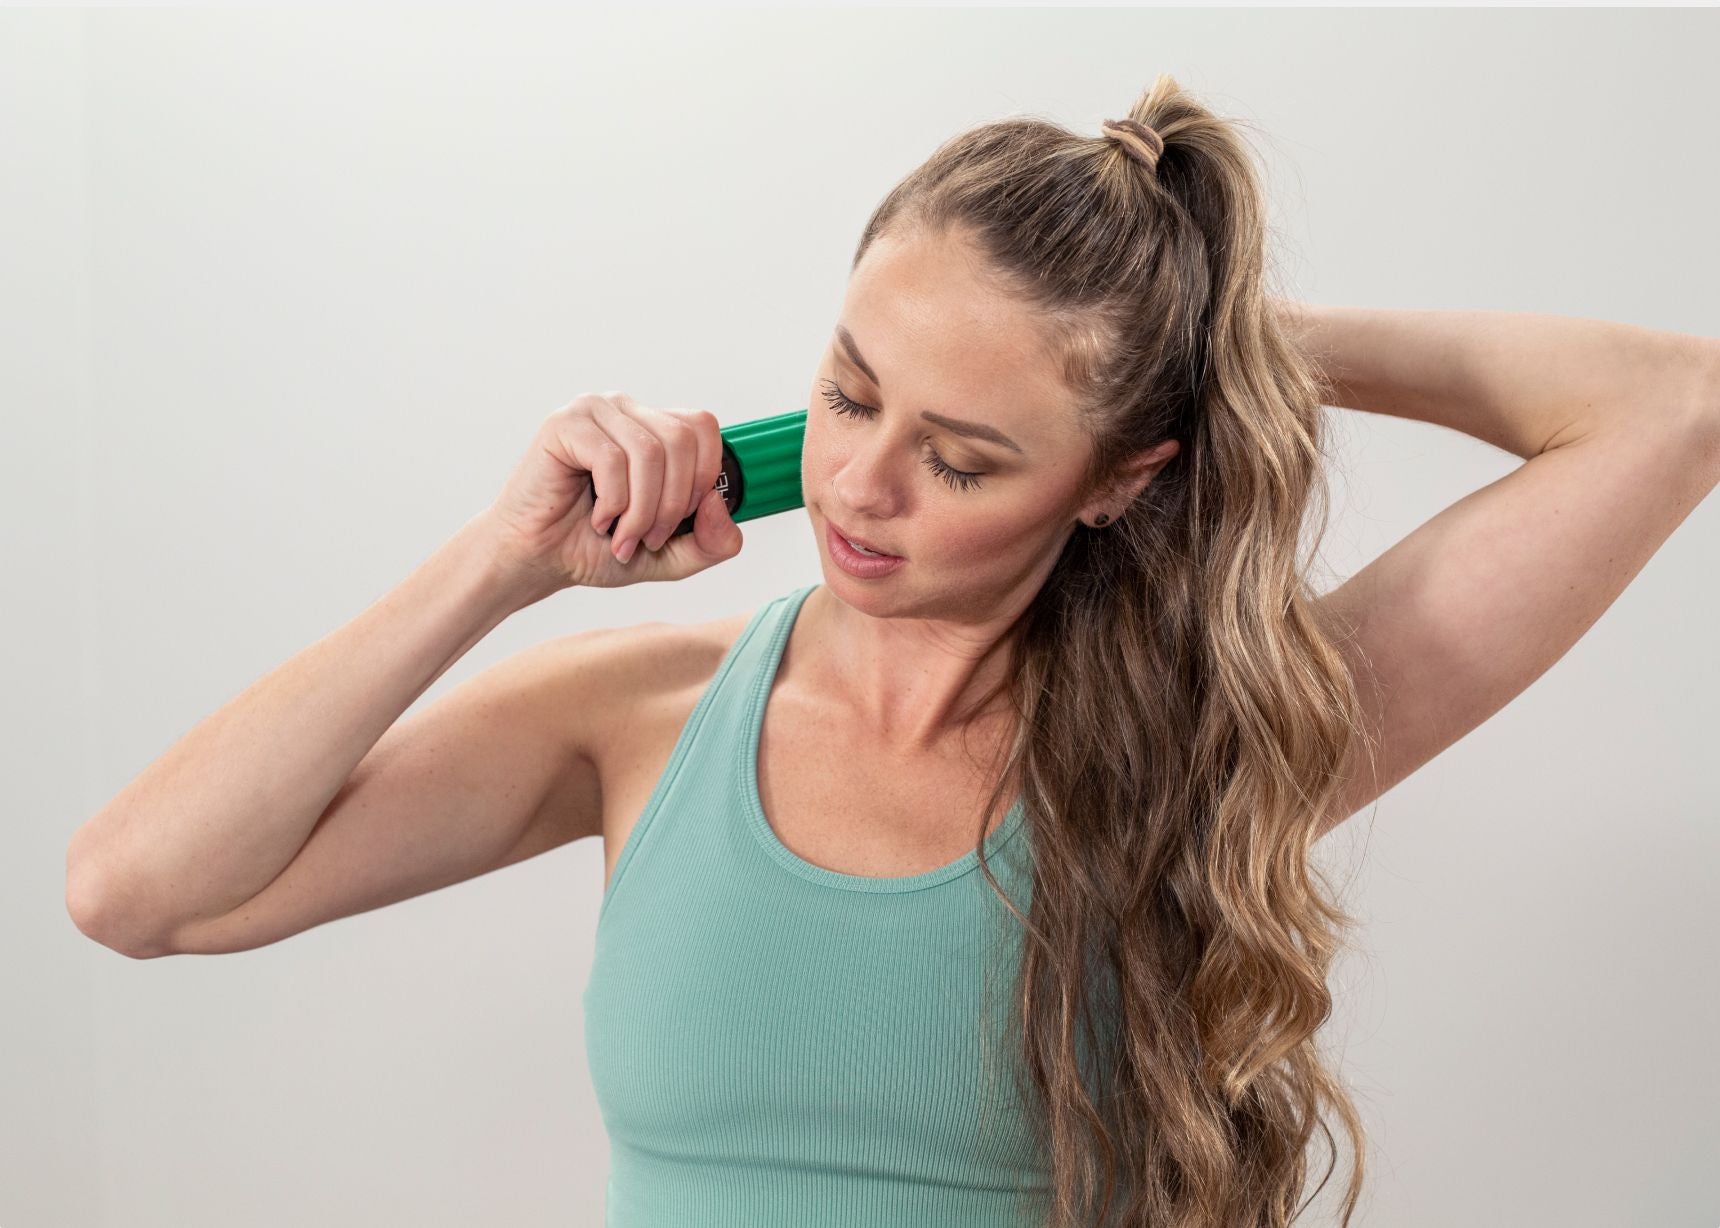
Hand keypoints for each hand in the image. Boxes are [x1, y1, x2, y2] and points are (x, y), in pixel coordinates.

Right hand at [481, 391, 742, 590]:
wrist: (537, 560)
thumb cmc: (595, 548)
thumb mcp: (671, 554)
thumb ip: (711, 542)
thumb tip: (719, 502)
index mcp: (654, 428)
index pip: (704, 427)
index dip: (702, 479)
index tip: (679, 522)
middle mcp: (627, 411)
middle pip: (683, 439)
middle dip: (673, 504)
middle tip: (648, 538)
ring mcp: (595, 411)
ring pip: (651, 452)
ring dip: (642, 510)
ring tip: (621, 536)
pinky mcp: (565, 424)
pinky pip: (612, 458)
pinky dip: (613, 503)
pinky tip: (597, 519)